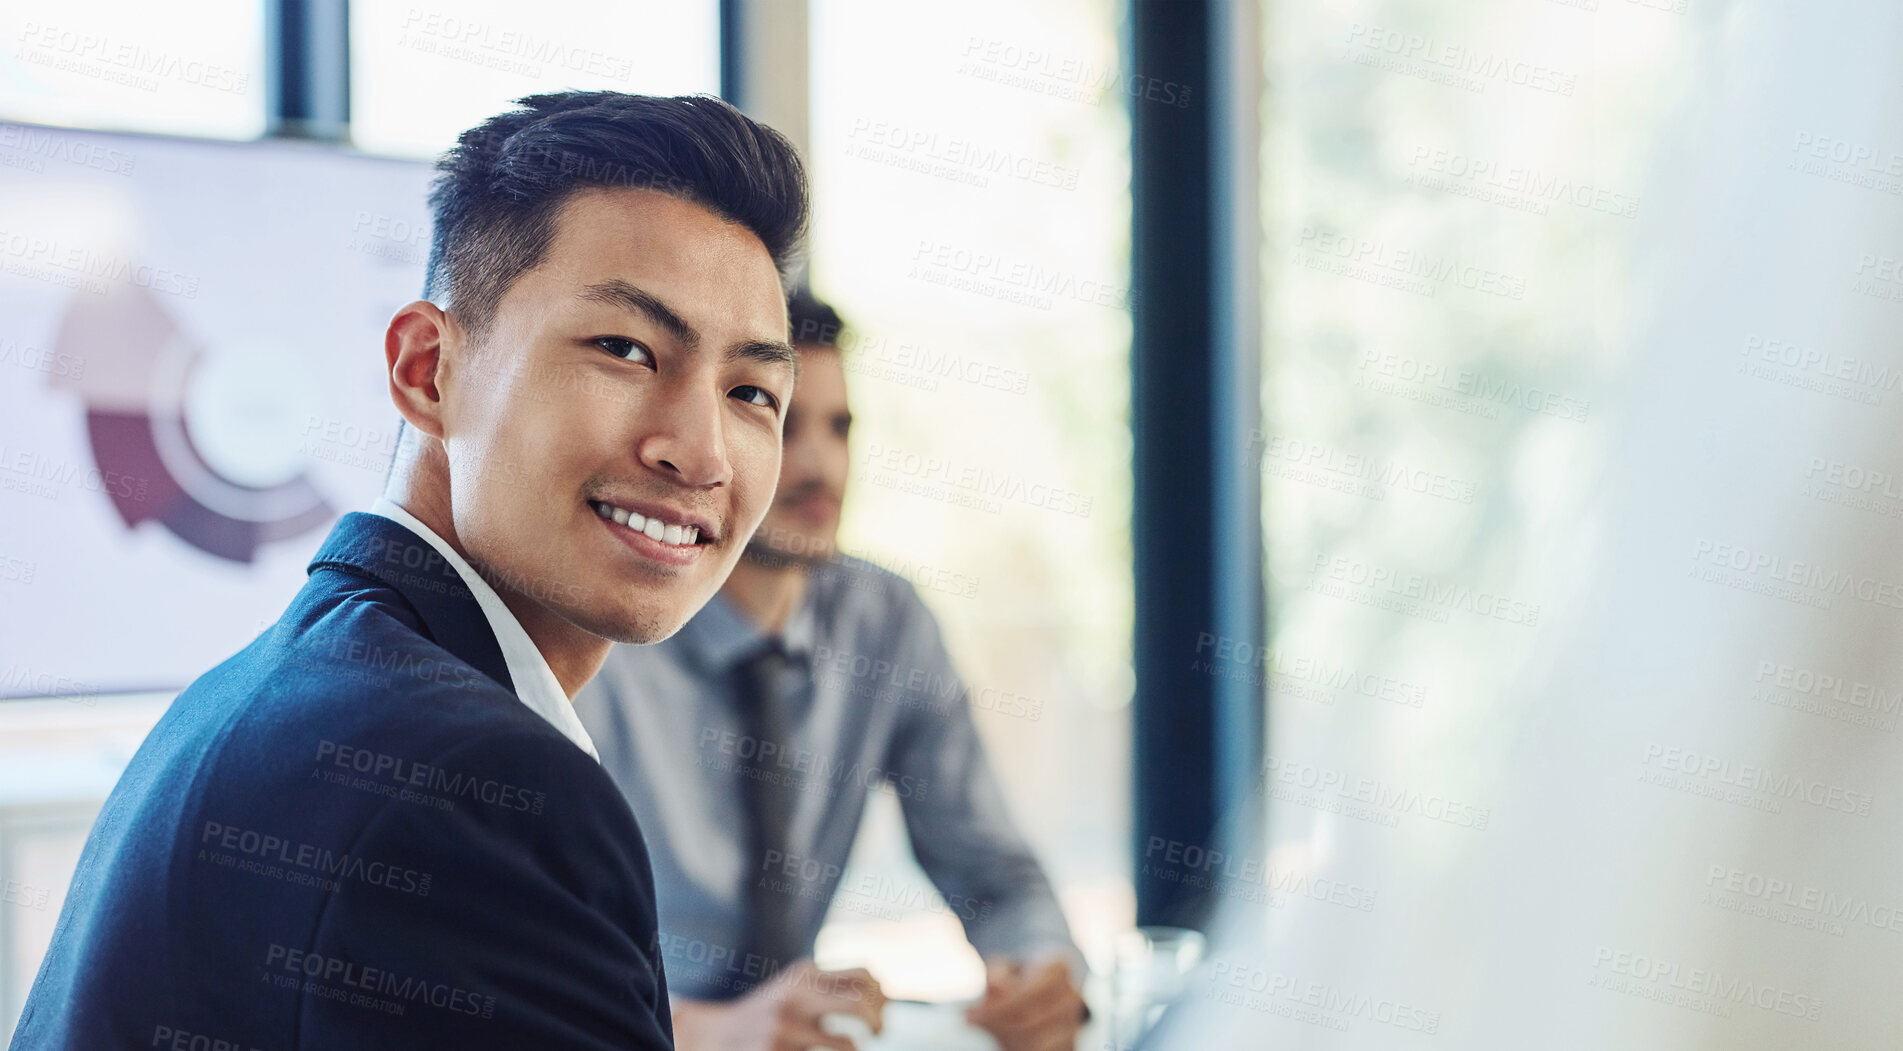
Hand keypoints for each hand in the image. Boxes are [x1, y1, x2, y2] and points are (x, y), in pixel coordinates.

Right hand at [673, 960, 885, 1050]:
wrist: (714, 1033)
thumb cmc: (767, 1015)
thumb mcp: (795, 990)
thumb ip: (828, 989)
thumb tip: (883, 997)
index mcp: (804, 974)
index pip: (863, 976)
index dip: (882, 995)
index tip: (881, 1011)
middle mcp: (795, 995)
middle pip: (859, 1003)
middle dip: (877, 1022)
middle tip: (878, 1033)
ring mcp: (785, 1026)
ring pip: (847, 1045)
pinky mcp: (776, 1050)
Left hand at [965, 956, 1085, 1050]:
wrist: (1041, 985)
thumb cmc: (1017, 975)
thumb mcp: (1003, 966)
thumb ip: (998, 974)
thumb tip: (994, 986)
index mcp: (1059, 968)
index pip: (1030, 993)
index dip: (999, 1008)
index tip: (969, 1015)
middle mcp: (1071, 995)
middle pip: (1032, 1022)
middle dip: (998, 1026)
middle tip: (972, 1022)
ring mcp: (1073, 1022)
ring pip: (1038, 1044)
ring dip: (1006, 1041)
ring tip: (987, 1031)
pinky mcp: (1069, 1044)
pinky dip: (1017, 1050)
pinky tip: (1000, 1041)